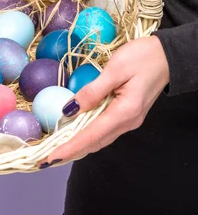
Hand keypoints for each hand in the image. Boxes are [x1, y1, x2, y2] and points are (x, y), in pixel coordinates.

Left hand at [40, 36, 169, 167]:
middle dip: (70, 151)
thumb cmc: (144, 57)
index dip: (68, 149)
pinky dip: (87, 134)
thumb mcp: (115, 69)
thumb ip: (92, 91)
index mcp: (124, 112)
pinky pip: (104, 129)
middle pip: (94, 142)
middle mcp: (127, 122)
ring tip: (56, 148)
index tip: (49, 158)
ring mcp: (129, 120)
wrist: (168, 55)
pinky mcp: (128, 114)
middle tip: (46, 158)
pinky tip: (75, 131)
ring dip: (78, 145)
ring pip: (99, 138)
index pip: (90, 136)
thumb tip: (70, 109)